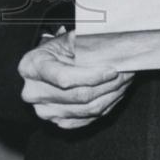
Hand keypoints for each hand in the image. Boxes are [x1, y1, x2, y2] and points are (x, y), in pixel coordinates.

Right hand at [18, 29, 133, 128]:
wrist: (46, 67)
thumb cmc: (58, 51)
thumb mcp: (66, 39)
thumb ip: (83, 41)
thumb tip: (110, 42)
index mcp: (31, 67)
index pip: (64, 78)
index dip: (92, 76)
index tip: (112, 69)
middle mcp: (34, 92)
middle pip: (79, 96)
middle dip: (109, 85)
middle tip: (127, 73)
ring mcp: (45, 110)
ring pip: (87, 110)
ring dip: (111, 95)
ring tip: (125, 82)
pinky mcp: (57, 121)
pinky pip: (87, 119)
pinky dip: (106, 106)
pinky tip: (115, 93)